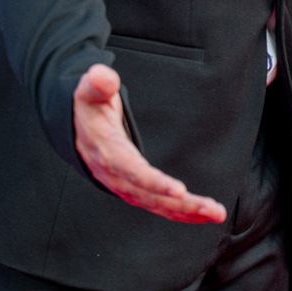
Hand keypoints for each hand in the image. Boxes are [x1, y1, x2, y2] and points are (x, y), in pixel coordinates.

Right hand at [72, 63, 225, 222]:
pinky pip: (158, 204)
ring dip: (187, 211)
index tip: (179, 191)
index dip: (155, 183)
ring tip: (216, 214)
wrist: (75, 127)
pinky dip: (180, 212)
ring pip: (157, 204)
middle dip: (181, 204)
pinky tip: (203, 215)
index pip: (132, 171)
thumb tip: (102, 76)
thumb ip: (97, 83)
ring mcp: (125, 185)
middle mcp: (116, 175)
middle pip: (150, 194)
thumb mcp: (89, 90)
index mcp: (107, 152)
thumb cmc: (88, 107)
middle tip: (212, 209)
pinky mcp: (134, 188)